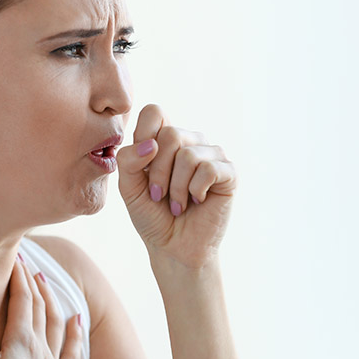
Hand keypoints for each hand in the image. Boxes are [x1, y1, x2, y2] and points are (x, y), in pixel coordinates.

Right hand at [0, 258, 82, 358]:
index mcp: (21, 341)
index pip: (22, 300)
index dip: (18, 277)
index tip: (15, 258)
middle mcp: (40, 348)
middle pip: (39, 307)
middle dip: (32, 283)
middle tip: (27, 264)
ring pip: (55, 324)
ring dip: (51, 301)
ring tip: (46, 283)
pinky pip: (71, 353)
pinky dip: (75, 334)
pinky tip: (78, 321)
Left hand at [116, 103, 236, 268]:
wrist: (173, 247)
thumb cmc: (152, 215)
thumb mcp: (129, 188)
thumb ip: (129, 161)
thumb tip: (152, 144)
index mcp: (165, 138)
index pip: (154, 111)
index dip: (143, 135)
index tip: (141, 166)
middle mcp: (191, 140)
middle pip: (170, 134)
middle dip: (157, 172)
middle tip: (157, 195)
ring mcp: (212, 155)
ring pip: (188, 154)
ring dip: (176, 187)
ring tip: (177, 203)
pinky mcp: (229, 173)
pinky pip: (209, 169)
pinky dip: (195, 190)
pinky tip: (197, 201)